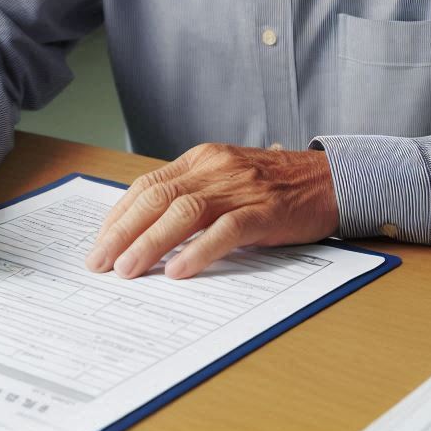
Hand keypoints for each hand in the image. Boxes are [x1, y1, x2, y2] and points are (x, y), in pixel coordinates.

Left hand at [85, 143, 338, 279]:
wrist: (329, 178)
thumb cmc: (273, 185)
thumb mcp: (226, 178)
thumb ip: (191, 195)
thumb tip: (146, 230)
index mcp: (202, 159)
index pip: (148, 184)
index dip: (120, 215)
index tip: (101, 243)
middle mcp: (215, 168)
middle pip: (158, 197)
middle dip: (123, 232)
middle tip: (100, 263)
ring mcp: (240, 188)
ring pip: (184, 212)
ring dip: (151, 242)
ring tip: (129, 270)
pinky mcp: (265, 210)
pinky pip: (226, 229)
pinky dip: (199, 251)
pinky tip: (180, 271)